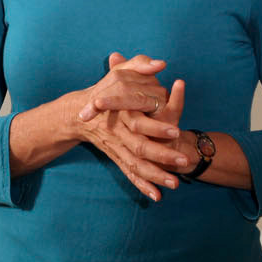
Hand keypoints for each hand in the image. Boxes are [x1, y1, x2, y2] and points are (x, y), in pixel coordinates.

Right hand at [73, 57, 191, 201]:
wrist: (77, 113)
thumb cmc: (107, 88)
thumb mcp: (122, 71)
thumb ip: (141, 64)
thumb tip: (160, 63)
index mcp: (121, 112)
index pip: (138, 121)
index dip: (157, 127)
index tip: (176, 131)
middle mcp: (118, 132)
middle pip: (140, 148)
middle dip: (162, 155)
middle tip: (183, 160)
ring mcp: (117, 148)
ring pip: (136, 165)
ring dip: (155, 176)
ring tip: (175, 184)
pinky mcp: (117, 158)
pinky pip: (130, 174)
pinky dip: (142, 186)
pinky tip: (157, 197)